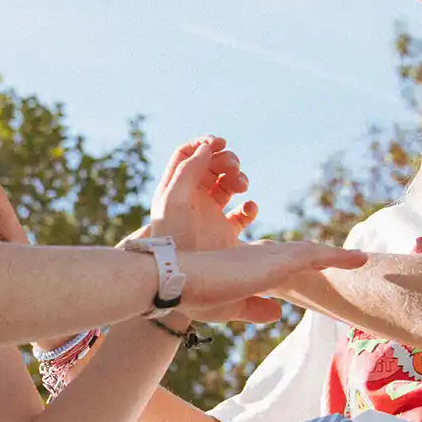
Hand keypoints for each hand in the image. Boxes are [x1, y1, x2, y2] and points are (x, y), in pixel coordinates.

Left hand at [150, 137, 257, 251]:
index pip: (188, 154)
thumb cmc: (172, 238)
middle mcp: (193, 199)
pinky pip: (242, 214)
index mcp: (176, 188)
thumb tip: (207, 147)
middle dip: (226, 160)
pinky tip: (248, 209)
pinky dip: (250, 207)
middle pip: (212, 166)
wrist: (181, 278)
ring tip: (242, 186)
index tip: (220, 143)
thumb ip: (188, 170)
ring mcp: (210, 215)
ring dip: (239, 178)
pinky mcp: (226, 233)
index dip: (204, 144)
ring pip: (228, 185)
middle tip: (233, 167)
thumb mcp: (174, 200)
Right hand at [177, 240, 366, 322]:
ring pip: (310, 253)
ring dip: (336, 257)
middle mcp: (261, 255)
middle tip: (349, 261)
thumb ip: (255, 308)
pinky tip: (360, 259)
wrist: (176, 281)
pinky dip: (338, 257)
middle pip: (300, 255)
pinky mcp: (276, 261)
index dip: (302, 265)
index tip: (319, 267)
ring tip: (360, 259)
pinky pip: (315, 256)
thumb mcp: (231, 307)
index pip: (282, 263)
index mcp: (248, 264)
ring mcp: (269, 256)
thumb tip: (279, 313)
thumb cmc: (194, 296)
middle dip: (323, 259)